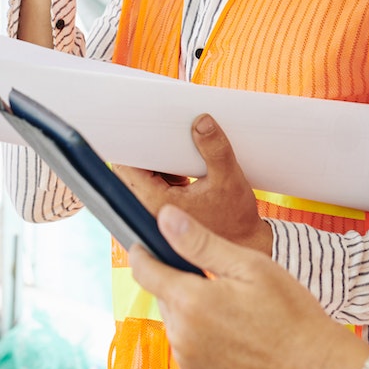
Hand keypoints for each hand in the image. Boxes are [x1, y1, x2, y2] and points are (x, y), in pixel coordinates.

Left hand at [116, 115, 271, 254]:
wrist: (243, 246)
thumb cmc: (235, 219)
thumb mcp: (229, 178)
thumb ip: (215, 149)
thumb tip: (202, 122)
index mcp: (158, 202)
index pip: (126, 168)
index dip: (130, 144)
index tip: (140, 128)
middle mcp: (150, 209)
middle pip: (132, 171)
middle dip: (149, 151)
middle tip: (167, 136)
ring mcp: (156, 212)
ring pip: (143, 178)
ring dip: (158, 164)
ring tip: (181, 157)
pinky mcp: (165, 213)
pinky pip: (155, 186)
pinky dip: (166, 175)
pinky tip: (185, 174)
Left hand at [127, 207, 365, 368]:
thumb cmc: (293, 317)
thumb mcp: (250, 267)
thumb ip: (200, 243)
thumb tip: (165, 218)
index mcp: (191, 303)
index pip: (146, 271)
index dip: (143, 251)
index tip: (146, 242)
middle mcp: (182, 337)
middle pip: (163, 296)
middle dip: (178, 281)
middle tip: (218, 276)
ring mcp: (190, 363)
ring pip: (176, 323)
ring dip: (191, 309)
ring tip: (233, 306)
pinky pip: (189, 347)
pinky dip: (202, 334)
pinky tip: (235, 331)